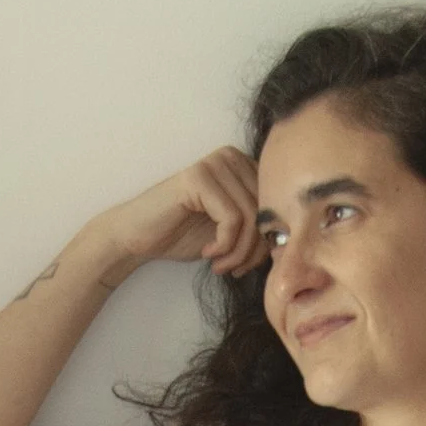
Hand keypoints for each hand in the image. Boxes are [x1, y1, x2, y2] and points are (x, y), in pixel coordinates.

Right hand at [90, 147, 264, 281]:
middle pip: (266, 210)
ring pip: (251, 217)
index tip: (242, 264)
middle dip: (253, 250)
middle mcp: (232, 156)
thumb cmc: (180, 235)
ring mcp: (215, 163)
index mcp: (242, 165)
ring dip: (238, 252)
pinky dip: (224, 245)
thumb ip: (254, 226)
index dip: (265, 241)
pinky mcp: (200, 177)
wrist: (137, 236)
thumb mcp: (228, 232)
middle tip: (231, 269)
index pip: (274, 204)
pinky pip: (232, 219)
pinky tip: (208, 253)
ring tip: (220, 264)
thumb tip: (289, 240)